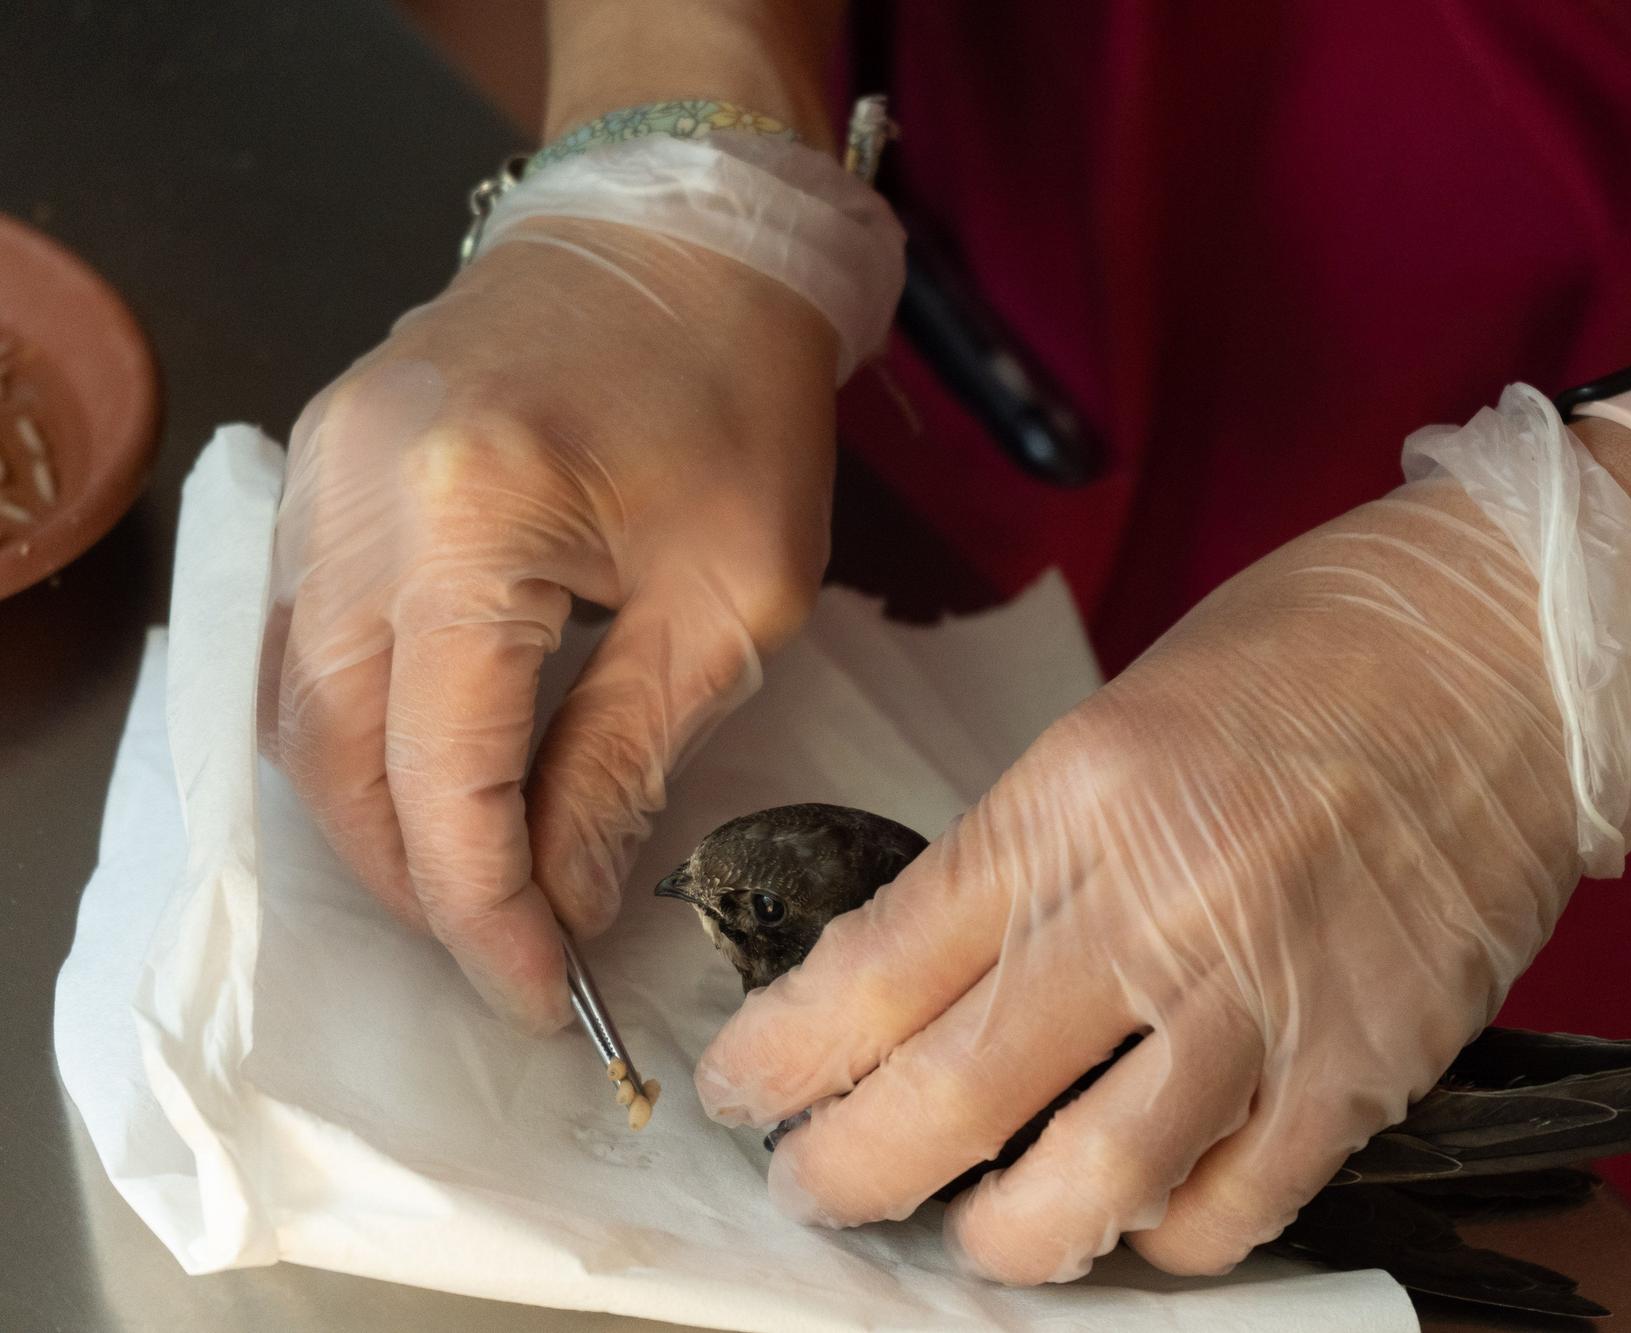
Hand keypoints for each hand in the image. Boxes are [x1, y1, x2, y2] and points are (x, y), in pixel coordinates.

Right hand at [263, 217, 837, 1031]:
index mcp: (470, 520)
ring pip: (298, 712)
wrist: (686, 238)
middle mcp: (354, 499)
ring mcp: (315, 477)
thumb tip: (559, 897)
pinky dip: (357, 736)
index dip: (485, 909)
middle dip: (421, 882)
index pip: (443, 776)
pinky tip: (428, 784)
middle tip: (509, 951)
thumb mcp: (732, 601)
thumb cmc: (741, 399)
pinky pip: (301, 644)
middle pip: (338, 759)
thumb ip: (627, 756)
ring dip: (378, 821)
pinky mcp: (318, 470)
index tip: (539, 995)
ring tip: (476, 886)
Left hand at [695, 476, 1592, 1283]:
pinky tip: (1134, 1217)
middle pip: (948, 1099)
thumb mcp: (1120, 718)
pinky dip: (1162, 1240)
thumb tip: (933, 983)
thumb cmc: (1312, 649)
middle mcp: (1156, 904)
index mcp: (1074, 794)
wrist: (1515, 640)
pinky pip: (1236, 1210)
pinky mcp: (1369, 1063)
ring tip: (966, 1238)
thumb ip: (1030, 856)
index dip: (784, 1057)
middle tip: (814, 1187)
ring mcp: (1268, 997)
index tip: (745, 1090)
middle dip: (847, 1172)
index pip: (878, 966)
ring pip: (1085, 1192)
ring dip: (996, 1242)